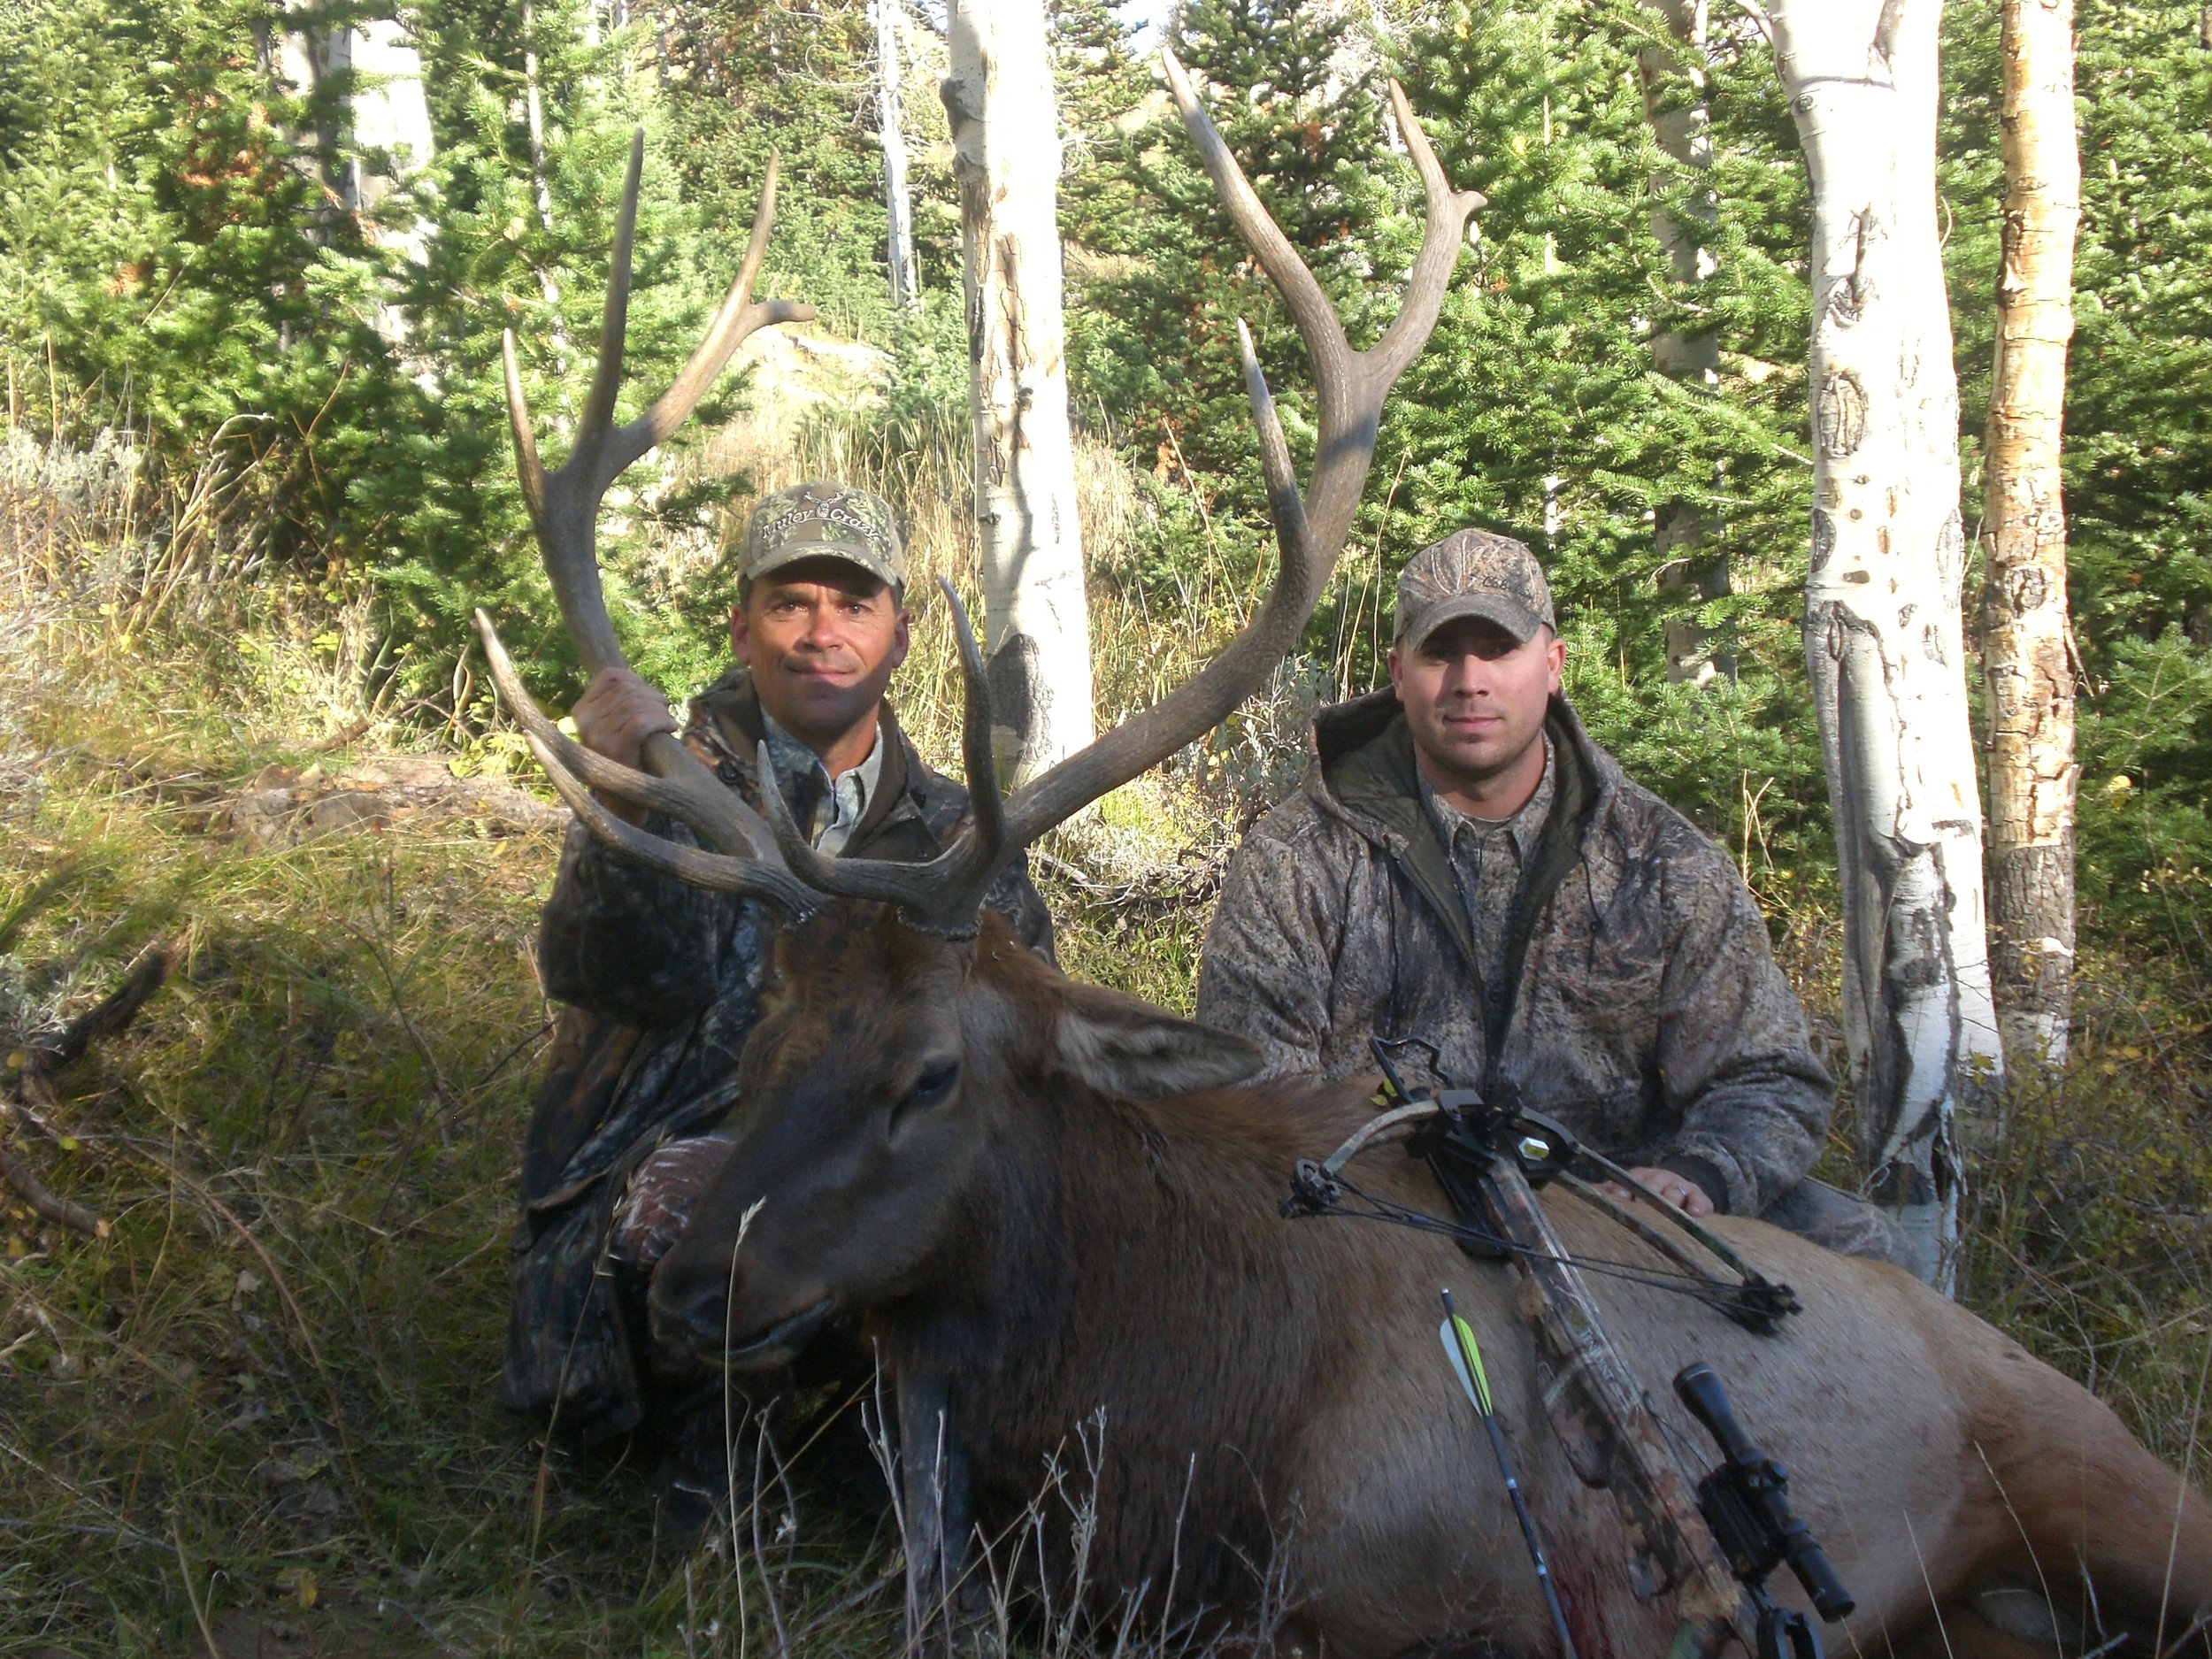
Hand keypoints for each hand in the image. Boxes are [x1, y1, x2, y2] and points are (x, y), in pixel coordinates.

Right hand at [570, 667, 678, 824]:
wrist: (623, 804)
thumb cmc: (627, 760)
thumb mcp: (616, 727)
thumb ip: (619, 702)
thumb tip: (634, 678)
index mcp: (580, 711)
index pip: (611, 676)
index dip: (638, 681)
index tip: (652, 698)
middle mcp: (583, 721)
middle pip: (626, 688)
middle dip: (653, 697)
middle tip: (665, 712)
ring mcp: (596, 736)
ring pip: (635, 704)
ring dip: (660, 710)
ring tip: (667, 722)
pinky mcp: (614, 749)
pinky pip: (641, 721)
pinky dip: (661, 721)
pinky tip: (670, 728)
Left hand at [1598, 1166, 1715, 1216]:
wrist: (1681, 1185)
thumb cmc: (1648, 1195)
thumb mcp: (1630, 1192)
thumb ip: (1611, 1195)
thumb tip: (1587, 1197)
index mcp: (1638, 1178)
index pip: (1629, 1182)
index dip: (1623, 1190)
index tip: (1618, 1197)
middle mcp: (1658, 1180)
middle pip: (1652, 1186)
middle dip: (1647, 1195)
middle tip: (1643, 1208)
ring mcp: (1679, 1187)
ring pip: (1674, 1193)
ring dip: (1670, 1200)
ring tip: (1669, 1210)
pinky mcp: (1699, 1197)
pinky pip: (1700, 1200)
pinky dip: (1698, 1206)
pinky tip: (1695, 1214)